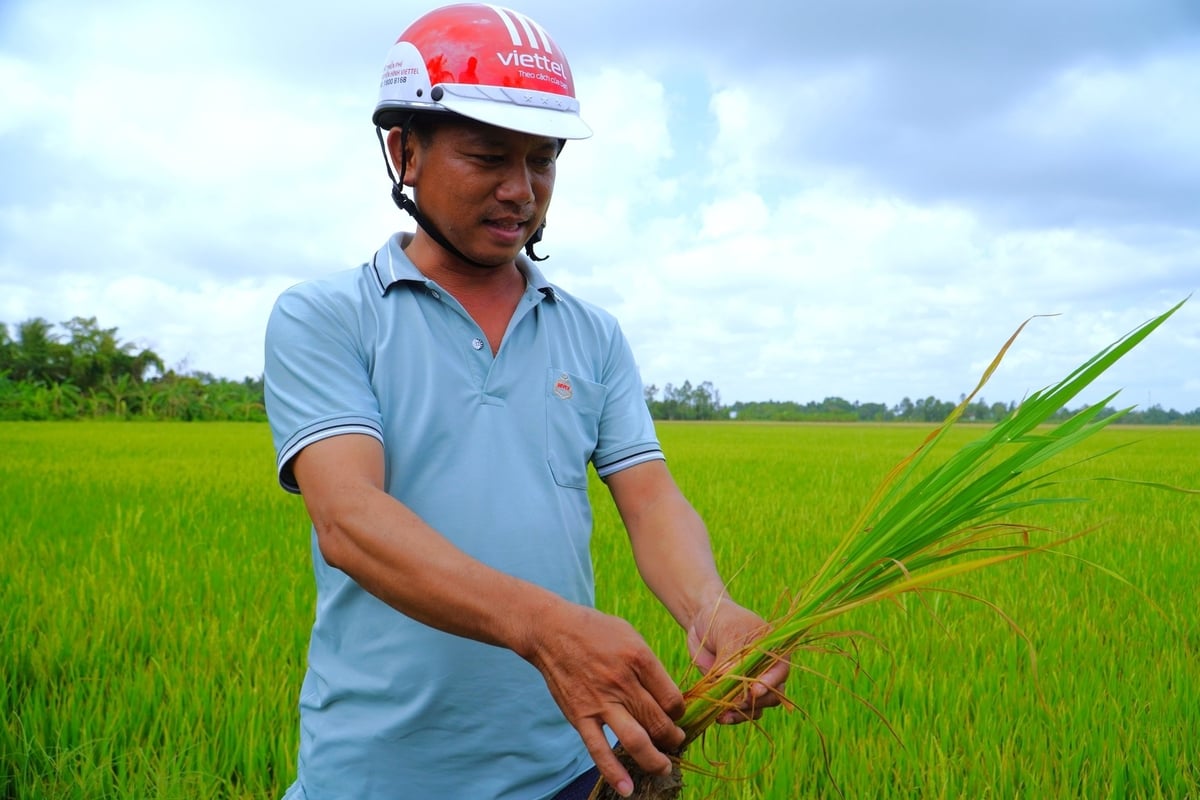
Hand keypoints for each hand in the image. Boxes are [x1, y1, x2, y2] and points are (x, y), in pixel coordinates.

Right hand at [522, 601, 685, 797]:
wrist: (552, 631)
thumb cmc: (595, 631)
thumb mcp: (631, 636)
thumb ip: (650, 666)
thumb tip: (667, 696)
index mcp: (640, 659)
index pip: (673, 699)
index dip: (680, 713)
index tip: (676, 716)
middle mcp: (623, 682)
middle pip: (659, 723)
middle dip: (673, 738)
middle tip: (675, 742)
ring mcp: (601, 702)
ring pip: (636, 741)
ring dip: (655, 760)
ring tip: (664, 767)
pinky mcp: (580, 716)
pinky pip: (599, 750)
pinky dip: (613, 772)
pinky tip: (628, 788)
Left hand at [686, 598, 788, 724]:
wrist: (703, 620)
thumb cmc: (721, 619)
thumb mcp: (728, 631)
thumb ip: (731, 657)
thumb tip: (728, 681)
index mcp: (775, 650)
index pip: (780, 671)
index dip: (769, 683)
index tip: (754, 691)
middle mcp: (768, 669)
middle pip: (772, 695)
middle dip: (754, 702)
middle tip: (734, 703)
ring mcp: (752, 682)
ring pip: (757, 706)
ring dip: (741, 713)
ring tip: (723, 715)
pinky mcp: (735, 692)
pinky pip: (740, 710)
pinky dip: (731, 715)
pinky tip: (719, 717)